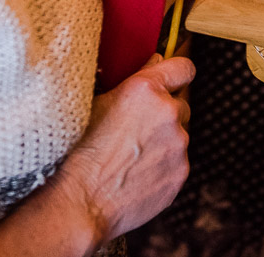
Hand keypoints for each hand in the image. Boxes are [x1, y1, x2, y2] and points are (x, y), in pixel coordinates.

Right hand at [51, 56, 195, 245]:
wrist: (82, 201)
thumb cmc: (80, 151)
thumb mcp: (97, 104)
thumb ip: (135, 81)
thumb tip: (156, 63)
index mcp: (146, 89)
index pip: (183, 68)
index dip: (177, 73)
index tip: (172, 80)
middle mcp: (168, 112)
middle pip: (181, 104)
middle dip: (165, 113)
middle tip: (138, 128)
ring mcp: (178, 144)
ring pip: (179, 135)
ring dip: (164, 141)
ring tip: (132, 156)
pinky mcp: (181, 172)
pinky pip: (177, 162)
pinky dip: (163, 166)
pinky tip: (137, 174)